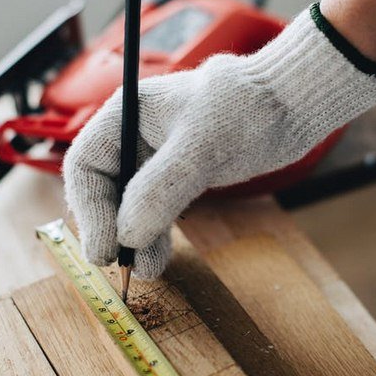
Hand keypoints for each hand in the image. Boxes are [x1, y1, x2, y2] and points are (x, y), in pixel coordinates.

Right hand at [63, 4, 375, 277]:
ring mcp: (154, 157)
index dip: (89, 210)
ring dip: (132, 238)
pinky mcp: (177, 174)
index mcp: (125, 115)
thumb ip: (160, 190)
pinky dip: (152, 234)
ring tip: (146, 269)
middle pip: (101, 189)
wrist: (290, 105)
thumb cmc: (247, 110)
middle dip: (109, 227)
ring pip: (126, 204)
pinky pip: (152, 210)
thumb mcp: (201, 148)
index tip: (104, 248)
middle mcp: (133, 136)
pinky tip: (158, 257)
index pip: (85, 165)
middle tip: (122, 265)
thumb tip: (127, 236)